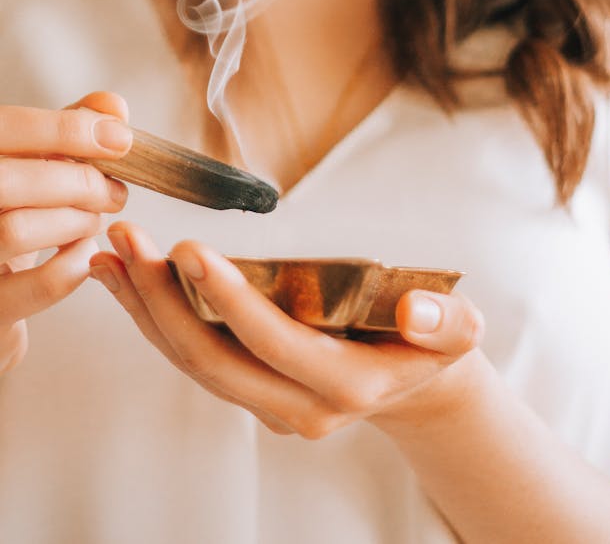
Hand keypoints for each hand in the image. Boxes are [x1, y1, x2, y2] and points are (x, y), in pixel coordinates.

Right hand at [0, 91, 130, 372]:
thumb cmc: (12, 212)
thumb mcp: (32, 163)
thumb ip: (66, 130)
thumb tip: (113, 107)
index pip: (4, 127)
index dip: (64, 128)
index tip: (120, 137)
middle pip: (7, 180)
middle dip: (78, 180)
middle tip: (114, 190)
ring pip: (16, 230)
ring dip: (76, 221)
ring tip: (94, 220)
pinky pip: (42, 284)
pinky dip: (78, 263)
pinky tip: (81, 253)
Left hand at [90, 223, 484, 437]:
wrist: (415, 382)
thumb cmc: (433, 344)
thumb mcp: (459, 332)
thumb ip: (445, 323)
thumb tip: (415, 310)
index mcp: (347, 387)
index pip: (275, 345)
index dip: (230, 300)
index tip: (189, 249)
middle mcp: (298, 407)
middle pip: (215, 359)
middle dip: (164, 301)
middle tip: (129, 243)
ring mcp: (267, 404)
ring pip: (192, 362)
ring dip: (146, 308)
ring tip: (111, 254)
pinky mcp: (248, 387)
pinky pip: (191, 356)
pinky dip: (153, 316)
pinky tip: (126, 278)